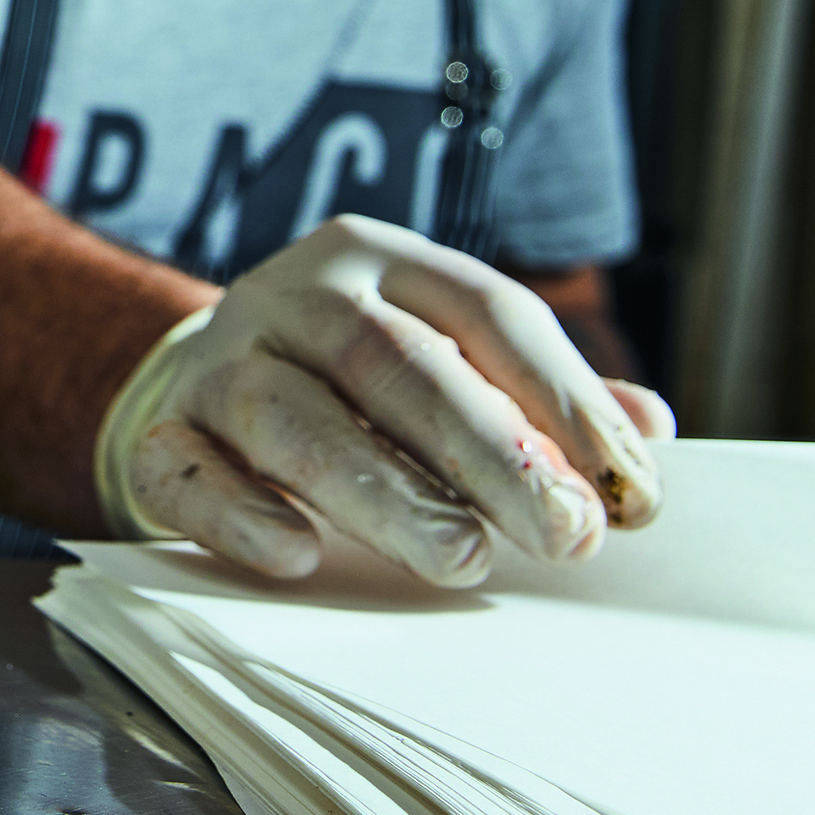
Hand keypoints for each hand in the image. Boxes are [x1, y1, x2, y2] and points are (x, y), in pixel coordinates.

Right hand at [94, 215, 670, 585]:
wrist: (205, 376)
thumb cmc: (357, 381)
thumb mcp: (448, 357)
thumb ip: (539, 395)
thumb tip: (650, 430)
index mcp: (381, 257)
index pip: (486, 310)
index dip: (564, 399)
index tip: (629, 492)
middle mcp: (295, 292)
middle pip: (392, 360)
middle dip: (486, 451)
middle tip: (559, 533)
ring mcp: (220, 358)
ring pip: (293, 416)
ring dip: (383, 490)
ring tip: (460, 556)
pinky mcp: (163, 430)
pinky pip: (188, 468)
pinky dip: (240, 512)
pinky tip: (299, 553)